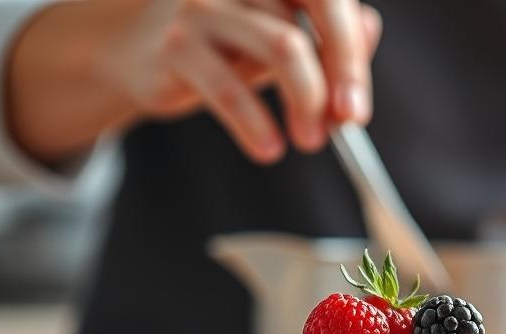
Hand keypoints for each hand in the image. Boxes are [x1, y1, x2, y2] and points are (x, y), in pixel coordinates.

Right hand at [8, 0, 381, 164]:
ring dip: (307, 104)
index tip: (357, 106)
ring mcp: (206, 5)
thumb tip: (368, 39)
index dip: (353, 50)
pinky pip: (232, 89)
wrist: (138, 52)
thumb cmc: (227, 43)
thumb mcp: (283, 35)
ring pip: (285, 48)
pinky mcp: (177, 44)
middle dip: (341, 74)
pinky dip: (257, 125)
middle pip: (315, 14)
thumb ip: (329, 36)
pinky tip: (268, 148)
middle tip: (347, 123)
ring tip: (309, 140)